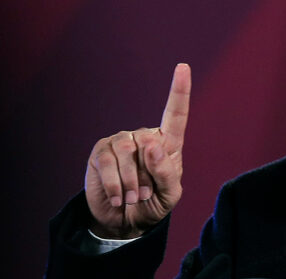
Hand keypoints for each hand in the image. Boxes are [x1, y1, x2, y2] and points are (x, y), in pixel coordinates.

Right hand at [84, 63, 190, 238]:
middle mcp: (144, 137)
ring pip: (126, 153)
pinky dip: (115, 185)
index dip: (180, 90)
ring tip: (134, 197)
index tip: (183, 67)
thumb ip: (167, 172)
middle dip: (148, 174)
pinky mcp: (100, 151)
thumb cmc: (154, 203)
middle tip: (146, 193)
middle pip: (148, 143)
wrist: (126, 221)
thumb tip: (152, 146)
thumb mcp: (170, 194)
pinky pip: (107, 163)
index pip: (176, 114)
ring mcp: (120, 141)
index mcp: (168, 143)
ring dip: (132, 182)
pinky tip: (118, 198)